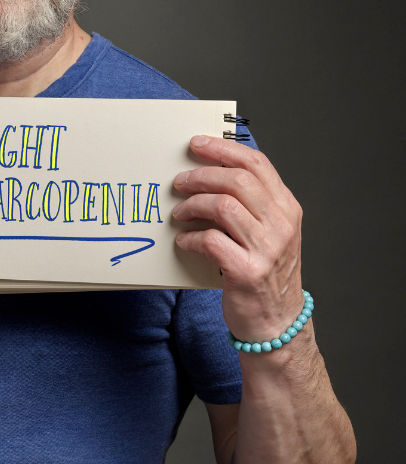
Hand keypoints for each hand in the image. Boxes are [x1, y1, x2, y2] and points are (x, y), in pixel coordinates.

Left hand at [171, 136, 304, 342]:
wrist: (277, 321)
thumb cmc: (265, 271)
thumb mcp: (269, 231)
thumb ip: (250, 203)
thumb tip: (208, 170)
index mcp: (286, 208)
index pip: (257, 164)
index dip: (223, 149)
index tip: (197, 144)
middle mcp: (281, 225)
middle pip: (237, 180)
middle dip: (201, 175)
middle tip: (179, 181)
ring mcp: (267, 249)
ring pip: (222, 206)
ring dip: (192, 205)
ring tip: (179, 213)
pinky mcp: (247, 273)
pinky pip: (210, 241)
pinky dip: (190, 237)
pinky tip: (184, 241)